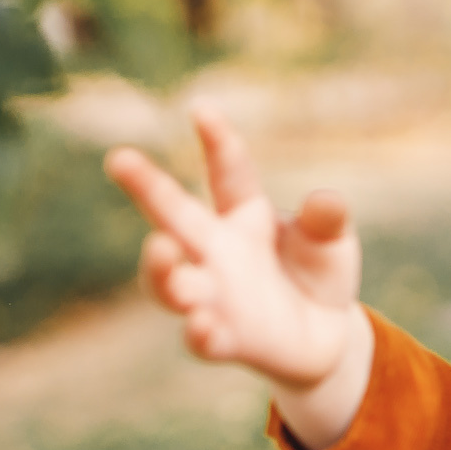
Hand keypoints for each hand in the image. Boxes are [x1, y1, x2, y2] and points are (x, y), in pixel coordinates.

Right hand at [105, 108, 374, 449]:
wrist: (324, 337)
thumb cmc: (318, 273)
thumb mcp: (331, 241)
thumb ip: (326, 220)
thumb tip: (325, 201)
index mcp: (243, 214)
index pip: (227, 172)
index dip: (216, 142)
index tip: (201, 109)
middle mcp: (215, 251)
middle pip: (174, 215)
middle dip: (146, 187)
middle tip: (119, 159)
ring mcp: (214, 297)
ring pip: (170, 283)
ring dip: (160, 269)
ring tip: (162, 248)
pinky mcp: (225, 340)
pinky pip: (203, 340)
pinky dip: (200, 334)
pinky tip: (203, 325)